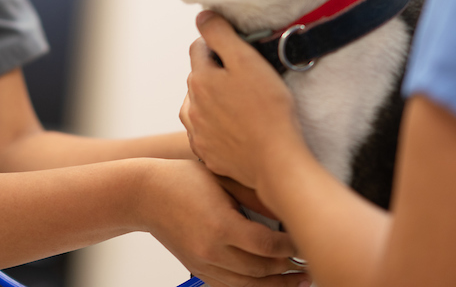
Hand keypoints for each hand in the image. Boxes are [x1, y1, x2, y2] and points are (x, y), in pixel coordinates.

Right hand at [138, 158, 308, 286]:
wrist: (146, 195)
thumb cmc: (183, 179)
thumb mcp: (222, 179)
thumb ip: (255, 197)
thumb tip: (287, 211)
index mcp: (221, 225)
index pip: (267, 247)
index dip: (291, 248)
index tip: (305, 242)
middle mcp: (212, 250)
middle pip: (261, 271)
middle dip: (290, 270)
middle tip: (310, 265)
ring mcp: (204, 263)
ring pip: (248, 286)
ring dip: (276, 286)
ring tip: (298, 281)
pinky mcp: (198, 269)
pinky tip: (269, 283)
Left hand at [181, 11, 310, 194]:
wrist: (277, 161)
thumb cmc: (268, 108)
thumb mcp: (247, 60)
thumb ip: (221, 35)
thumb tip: (202, 17)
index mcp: (199, 80)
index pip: (199, 48)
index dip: (219, 44)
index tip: (239, 51)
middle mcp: (191, 107)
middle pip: (199, 78)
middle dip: (216, 72)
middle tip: (246, 78)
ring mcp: (198, 134)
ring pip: (198, 106)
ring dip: (213, 101)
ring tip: (241, 104)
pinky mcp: (208, 155)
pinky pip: (206, 134)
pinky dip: (216, 127)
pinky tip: (237, 128)